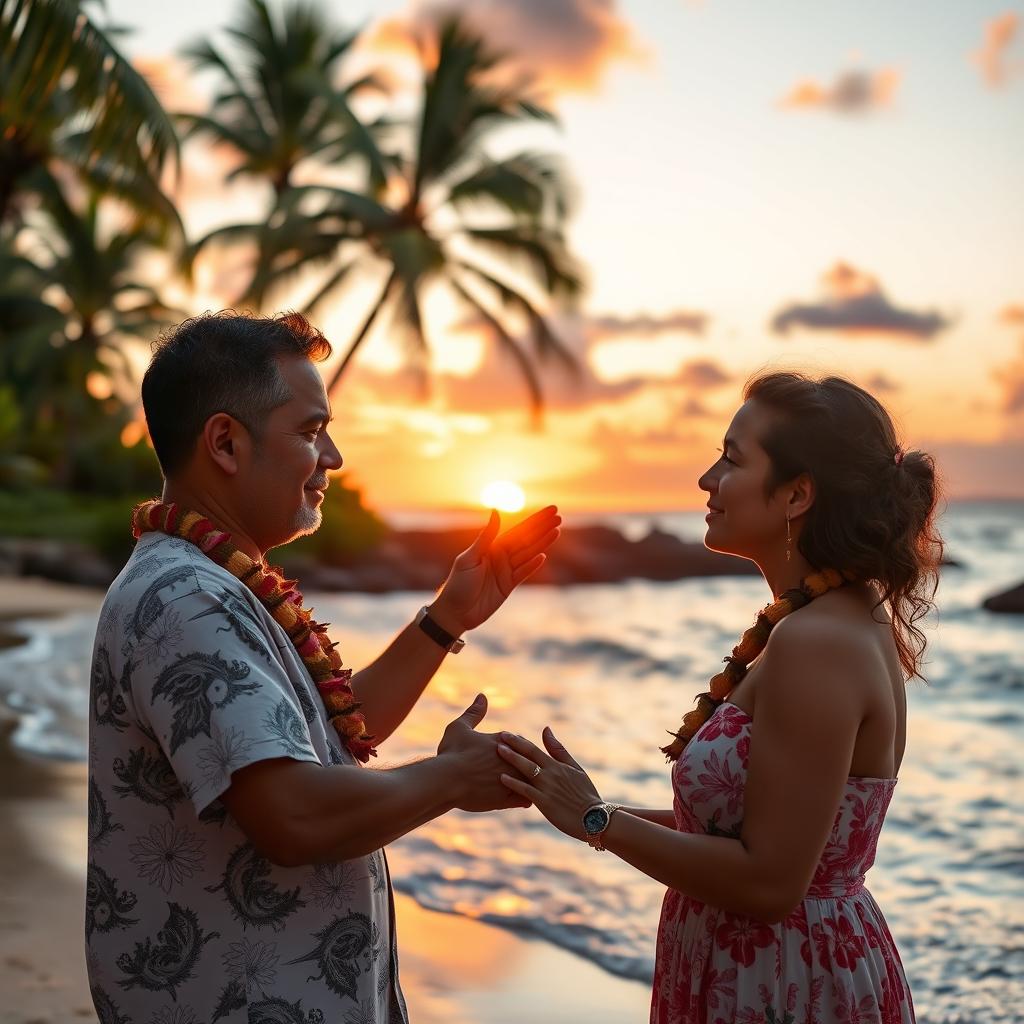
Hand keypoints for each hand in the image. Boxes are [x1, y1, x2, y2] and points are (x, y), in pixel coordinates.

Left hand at [431, 506, 560, 633]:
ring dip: (543, 543)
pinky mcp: (508, 586)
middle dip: (543, 528)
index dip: (535, 521)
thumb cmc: (457, 583)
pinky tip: (544, 556)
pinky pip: (524, 573)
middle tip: (559, 516)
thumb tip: (496, 510)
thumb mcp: (470, 558)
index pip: (518, 531)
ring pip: (528, 555)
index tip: (549, 510)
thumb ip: (486, 536)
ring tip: (557, 531)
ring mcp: (505, 572)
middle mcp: (500, 557)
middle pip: (527, 540)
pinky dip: (533, 565)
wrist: (454, 612)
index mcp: (491, 547)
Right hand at [437, 694, 530, 812]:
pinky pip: (524, 799)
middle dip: (528, 764)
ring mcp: (511, 779)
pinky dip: (525, 798)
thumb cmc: (451, 753)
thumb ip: (474, 712)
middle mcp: (511, 760)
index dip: (519, 748)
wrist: (445, 779)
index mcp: (502, 742)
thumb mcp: (460, 727)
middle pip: (529, 761)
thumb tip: (482, 696)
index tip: (517, 752)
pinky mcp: (506, 798)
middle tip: (531, 769)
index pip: (521, 743)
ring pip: (530, 780)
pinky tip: (525, 800)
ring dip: (531, 782)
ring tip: (533, 786)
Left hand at [497, 727, 600, 839]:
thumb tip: (546, 729)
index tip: (507, 734)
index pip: (535, 749)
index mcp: (557, 765)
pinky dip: (514, 783)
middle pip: (529, 755)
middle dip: (513, 744)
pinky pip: (526, 790)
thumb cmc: (585, 793)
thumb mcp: (575, 768)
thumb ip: (558, 750)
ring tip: (498, 749)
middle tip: (499, 735)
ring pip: (526, 769)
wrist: (594, 818)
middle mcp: (551, 774)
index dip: (520, 741)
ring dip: (512, 758)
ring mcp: (547, 788)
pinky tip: (502, 778)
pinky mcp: (544, 803)